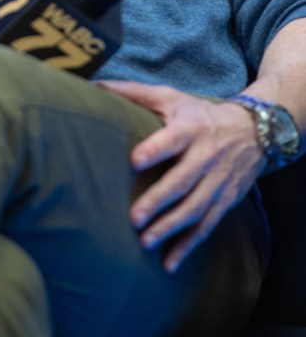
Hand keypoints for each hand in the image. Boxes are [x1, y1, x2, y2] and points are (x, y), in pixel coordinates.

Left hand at [97, 80, 265, 272]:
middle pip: (183, 180)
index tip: (134, 160)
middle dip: (159, 200)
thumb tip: (94, 85)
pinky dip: (188, 246)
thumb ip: (133, 92)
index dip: (155, 149)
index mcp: (190, 128)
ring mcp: (217, 181)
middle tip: (135, 218)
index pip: (172, 139)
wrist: (254, 131)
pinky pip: (206, 226)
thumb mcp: (170, 97)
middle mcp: (206, 156)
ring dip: (170, 227)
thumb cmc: (199, 113)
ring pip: (194, 208)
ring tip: (145, 242)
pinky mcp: (225, 201)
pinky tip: (169, 262)